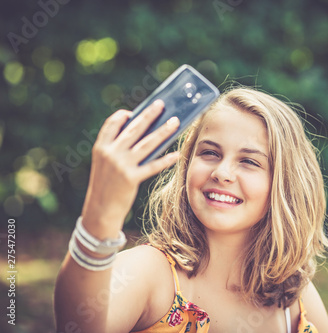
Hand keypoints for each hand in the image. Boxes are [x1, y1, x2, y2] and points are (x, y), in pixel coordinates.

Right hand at [80, 100, 179, 238]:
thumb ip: (117, 148)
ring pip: (147, 143)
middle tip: (161, 105)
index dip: (123, 115)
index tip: (135, 111)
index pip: (112, 124)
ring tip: (175, 122)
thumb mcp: (105, 164)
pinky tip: (177, 154)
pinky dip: (166, 160)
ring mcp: (121, 165)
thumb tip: (142, 134)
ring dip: (163, 131)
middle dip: (150, 115)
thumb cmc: (106, 186)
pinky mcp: (131, 178)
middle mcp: (110, 153)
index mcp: (101, 147)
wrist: (100, 211)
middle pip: (134, 129)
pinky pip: (152, 166)